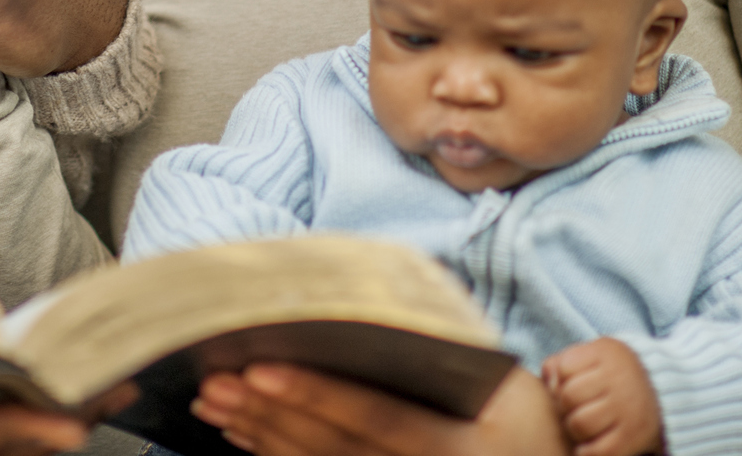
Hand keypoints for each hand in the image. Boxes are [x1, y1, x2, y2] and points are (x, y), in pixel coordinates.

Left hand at [190, 363, 565, 455]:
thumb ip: (448, 351)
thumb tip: (374, 300)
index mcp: (459, 447)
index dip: (315, 394)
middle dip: (269, 413)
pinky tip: (241, 431)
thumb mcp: (509, 388)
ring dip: (260, 433)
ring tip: (213, 400)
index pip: (376, 418)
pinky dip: (275, 453)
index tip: (260, 367)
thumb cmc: (528, 424)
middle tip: (216, 382)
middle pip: (334, 446)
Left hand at [541, 339, 661, 455]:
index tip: (569, 385)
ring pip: (579, 424)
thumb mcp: (590, 356)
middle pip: (568, 396)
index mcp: (606, 354)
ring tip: (582, 425)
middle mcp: (619, 379)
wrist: (662, 392)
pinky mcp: (634, 435)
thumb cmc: (612, 374)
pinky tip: (587, 445)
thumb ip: (562, 363)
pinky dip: (586, 452)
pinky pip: (598, 451)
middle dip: (564, 406)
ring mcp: (628, 408)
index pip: (563, 368)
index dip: (559, 380)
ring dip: (574, 429)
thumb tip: (547, 382)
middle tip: (573, 409)